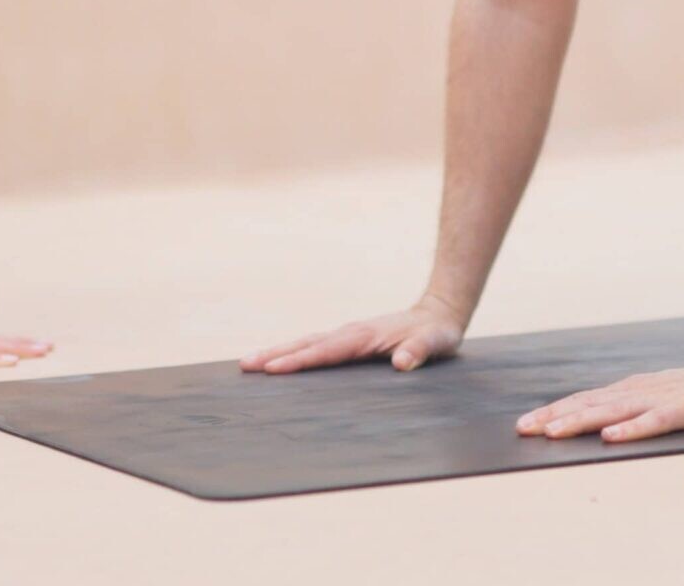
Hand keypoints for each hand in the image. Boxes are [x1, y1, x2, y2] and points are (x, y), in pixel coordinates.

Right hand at [239, 293, 467, 373]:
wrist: (439, 314)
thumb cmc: (437, 333)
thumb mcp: (436, 343)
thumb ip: (420, 351)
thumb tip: (403, 362)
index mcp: (365, 336)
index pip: (327, 351)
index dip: (300, 360)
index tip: (273, 368)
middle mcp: (351, 332)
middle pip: (307, 344)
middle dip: (276, 354)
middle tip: (244, 365)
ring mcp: (348, 335)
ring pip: (307, 343)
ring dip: (278, 352)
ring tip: (249, 363)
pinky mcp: (349, 340)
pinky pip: (316, 347)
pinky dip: (293, 352)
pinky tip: (279, 362)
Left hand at [516, 346, 683, 443]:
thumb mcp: (661, 399)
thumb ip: (631, 407)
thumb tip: (594, 422)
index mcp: (634, 390)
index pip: (587, 401)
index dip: (555, 412)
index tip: (524, 425)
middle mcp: (644, 391)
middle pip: (593, 404)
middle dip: (557, 417)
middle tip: (524, 429)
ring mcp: (667, 398)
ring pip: (617, 410)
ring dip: (583, 421)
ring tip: (554, 432)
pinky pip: (658, 421)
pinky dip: (633, 428)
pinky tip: (613, 436)